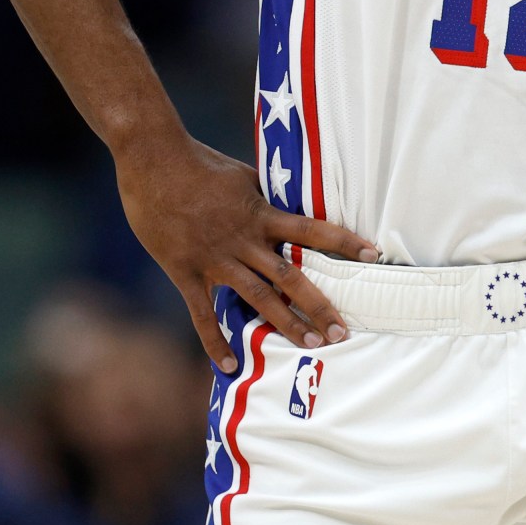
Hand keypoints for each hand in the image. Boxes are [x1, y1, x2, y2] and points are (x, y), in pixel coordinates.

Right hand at [118, 132, 378, 372]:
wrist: (154, 159)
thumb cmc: (198, 162)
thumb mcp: (242, 175)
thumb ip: (264, 197)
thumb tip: (290, 203)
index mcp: (261, 212)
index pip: (311, 228)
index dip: (343, 241)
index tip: (372, 254)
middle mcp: (243, 239)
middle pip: (290, 276)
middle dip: (318, 305)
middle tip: (343, 331)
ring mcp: (215, 258)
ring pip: (258, 297)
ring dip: (286, 324)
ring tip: (311, 345)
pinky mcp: (186, 271)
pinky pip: (202, 313)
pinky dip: (216, 341)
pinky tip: (229, 365)